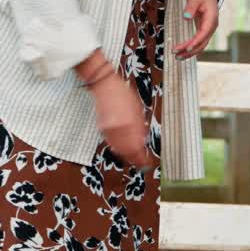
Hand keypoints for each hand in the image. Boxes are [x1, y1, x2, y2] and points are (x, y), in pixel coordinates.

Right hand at [76, 51, 149, 168]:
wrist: (105, 86)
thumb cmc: (123, 95)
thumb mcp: (138, 109)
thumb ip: (140, 126)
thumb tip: (143, 140)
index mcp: (131, 122)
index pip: (137, 146)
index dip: (142, 157)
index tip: (147, 163)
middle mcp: (119, 128)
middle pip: (128, 150)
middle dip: (135, 159)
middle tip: (142, 164)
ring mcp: (109, 129)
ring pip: (119, 149)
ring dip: (127, 155)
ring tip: (134, 159)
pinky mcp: (102, 128)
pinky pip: (111, 143)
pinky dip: (118, 148)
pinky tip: (122, 150)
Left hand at [175, 0, 218, 58]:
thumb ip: (190, 7)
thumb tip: (186, 17)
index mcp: (211, 18)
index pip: (203, 33)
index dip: (195, 42)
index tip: (186, 48)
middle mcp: (211, 25)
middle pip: (203, 42)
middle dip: (190, 50)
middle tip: (177, 55)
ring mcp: (208, 27)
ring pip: (201, 43)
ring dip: (190, 51)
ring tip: (178, 56)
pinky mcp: (203, 27)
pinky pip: (199, 40)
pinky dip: (192, 46)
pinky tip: (184, 51)